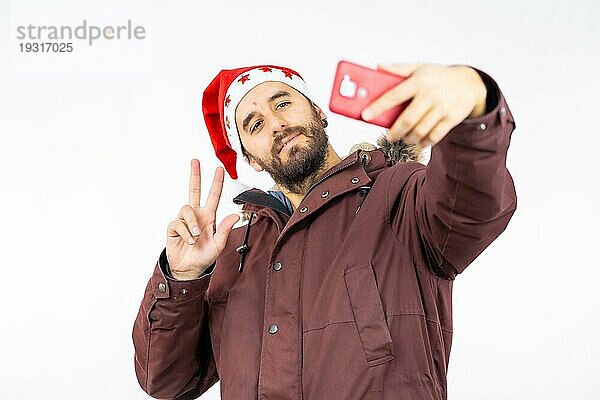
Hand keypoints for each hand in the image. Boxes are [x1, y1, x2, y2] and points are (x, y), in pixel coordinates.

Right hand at [166, 159, 239, 279]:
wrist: (189, 268)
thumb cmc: (204, 256)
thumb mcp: (219, 244)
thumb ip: (225, 229)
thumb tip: (235, 215)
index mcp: (209, 216)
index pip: (213, 196)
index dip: (216, 183)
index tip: (219, 169)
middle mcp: (196, 215)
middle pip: (194, 190)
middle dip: (195, 175)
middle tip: (195, 161)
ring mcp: (184, 220)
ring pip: (186, 209)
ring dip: (192, 223)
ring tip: (195, 237)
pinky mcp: (174, 227)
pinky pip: (178, 223)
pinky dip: (185, 233)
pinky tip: (188, 241)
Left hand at [361, 63, 486, 146]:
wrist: (469, 83)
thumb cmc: (438, 76)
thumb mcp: (419, 68)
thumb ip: (398, 69)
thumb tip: (377, 67)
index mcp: (419, 81)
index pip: (394, 95)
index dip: (378, 107)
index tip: (365, 115)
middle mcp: (431, 94)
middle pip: (408, 120)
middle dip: (395, 132)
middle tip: (389, 135)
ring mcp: (442, 108)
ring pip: (420, 131)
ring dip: (408, 138)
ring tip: (404, 137)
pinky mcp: (452, 119)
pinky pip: (434, 136)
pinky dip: (424, 142)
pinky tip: (419, 140)